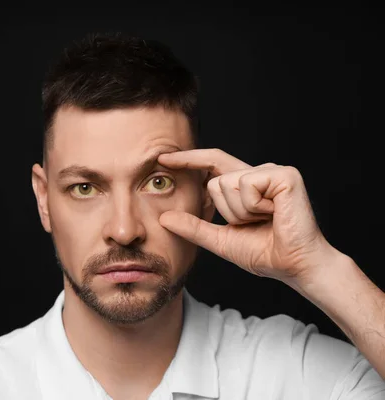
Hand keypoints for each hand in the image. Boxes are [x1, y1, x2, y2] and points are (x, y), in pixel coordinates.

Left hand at [157, 148, 334, 283]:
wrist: (294, 266)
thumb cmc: (265, 253)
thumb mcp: (220, 240)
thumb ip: (194, 227)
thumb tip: (164, 218)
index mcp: (245, 185)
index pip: (211, 164)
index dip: (188, 160)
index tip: (162, 160)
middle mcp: (258, 173)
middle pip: (215, 180)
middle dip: (226, 211)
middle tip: (253, 224)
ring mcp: (272, 171)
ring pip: (227, 184)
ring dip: (240, 212)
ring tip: (265, 219)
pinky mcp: (284, 175)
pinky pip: (246, 186)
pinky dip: (253, 207)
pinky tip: (274, 213)